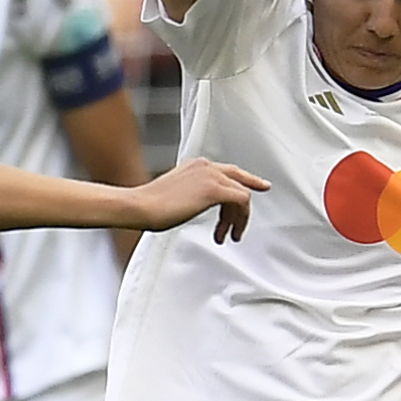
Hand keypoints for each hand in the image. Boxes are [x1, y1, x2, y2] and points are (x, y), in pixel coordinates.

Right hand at [131, 157, 269, 242]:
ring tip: (226, 236)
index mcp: (196, 165)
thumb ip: (192, 194)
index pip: (229, 171)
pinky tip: (227, 232)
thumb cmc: (149, 206)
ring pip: (242, 194)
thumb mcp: (176, 195)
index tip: (260, 186)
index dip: (247, 180)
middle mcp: (206, 166)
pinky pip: (241, 201)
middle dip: (244, 206)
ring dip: (237, 219)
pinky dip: (239, 219)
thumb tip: (197, 205)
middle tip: (242, 225)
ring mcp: (211, 176)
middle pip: (239, 181)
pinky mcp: (214, 189)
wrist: (140, 206)